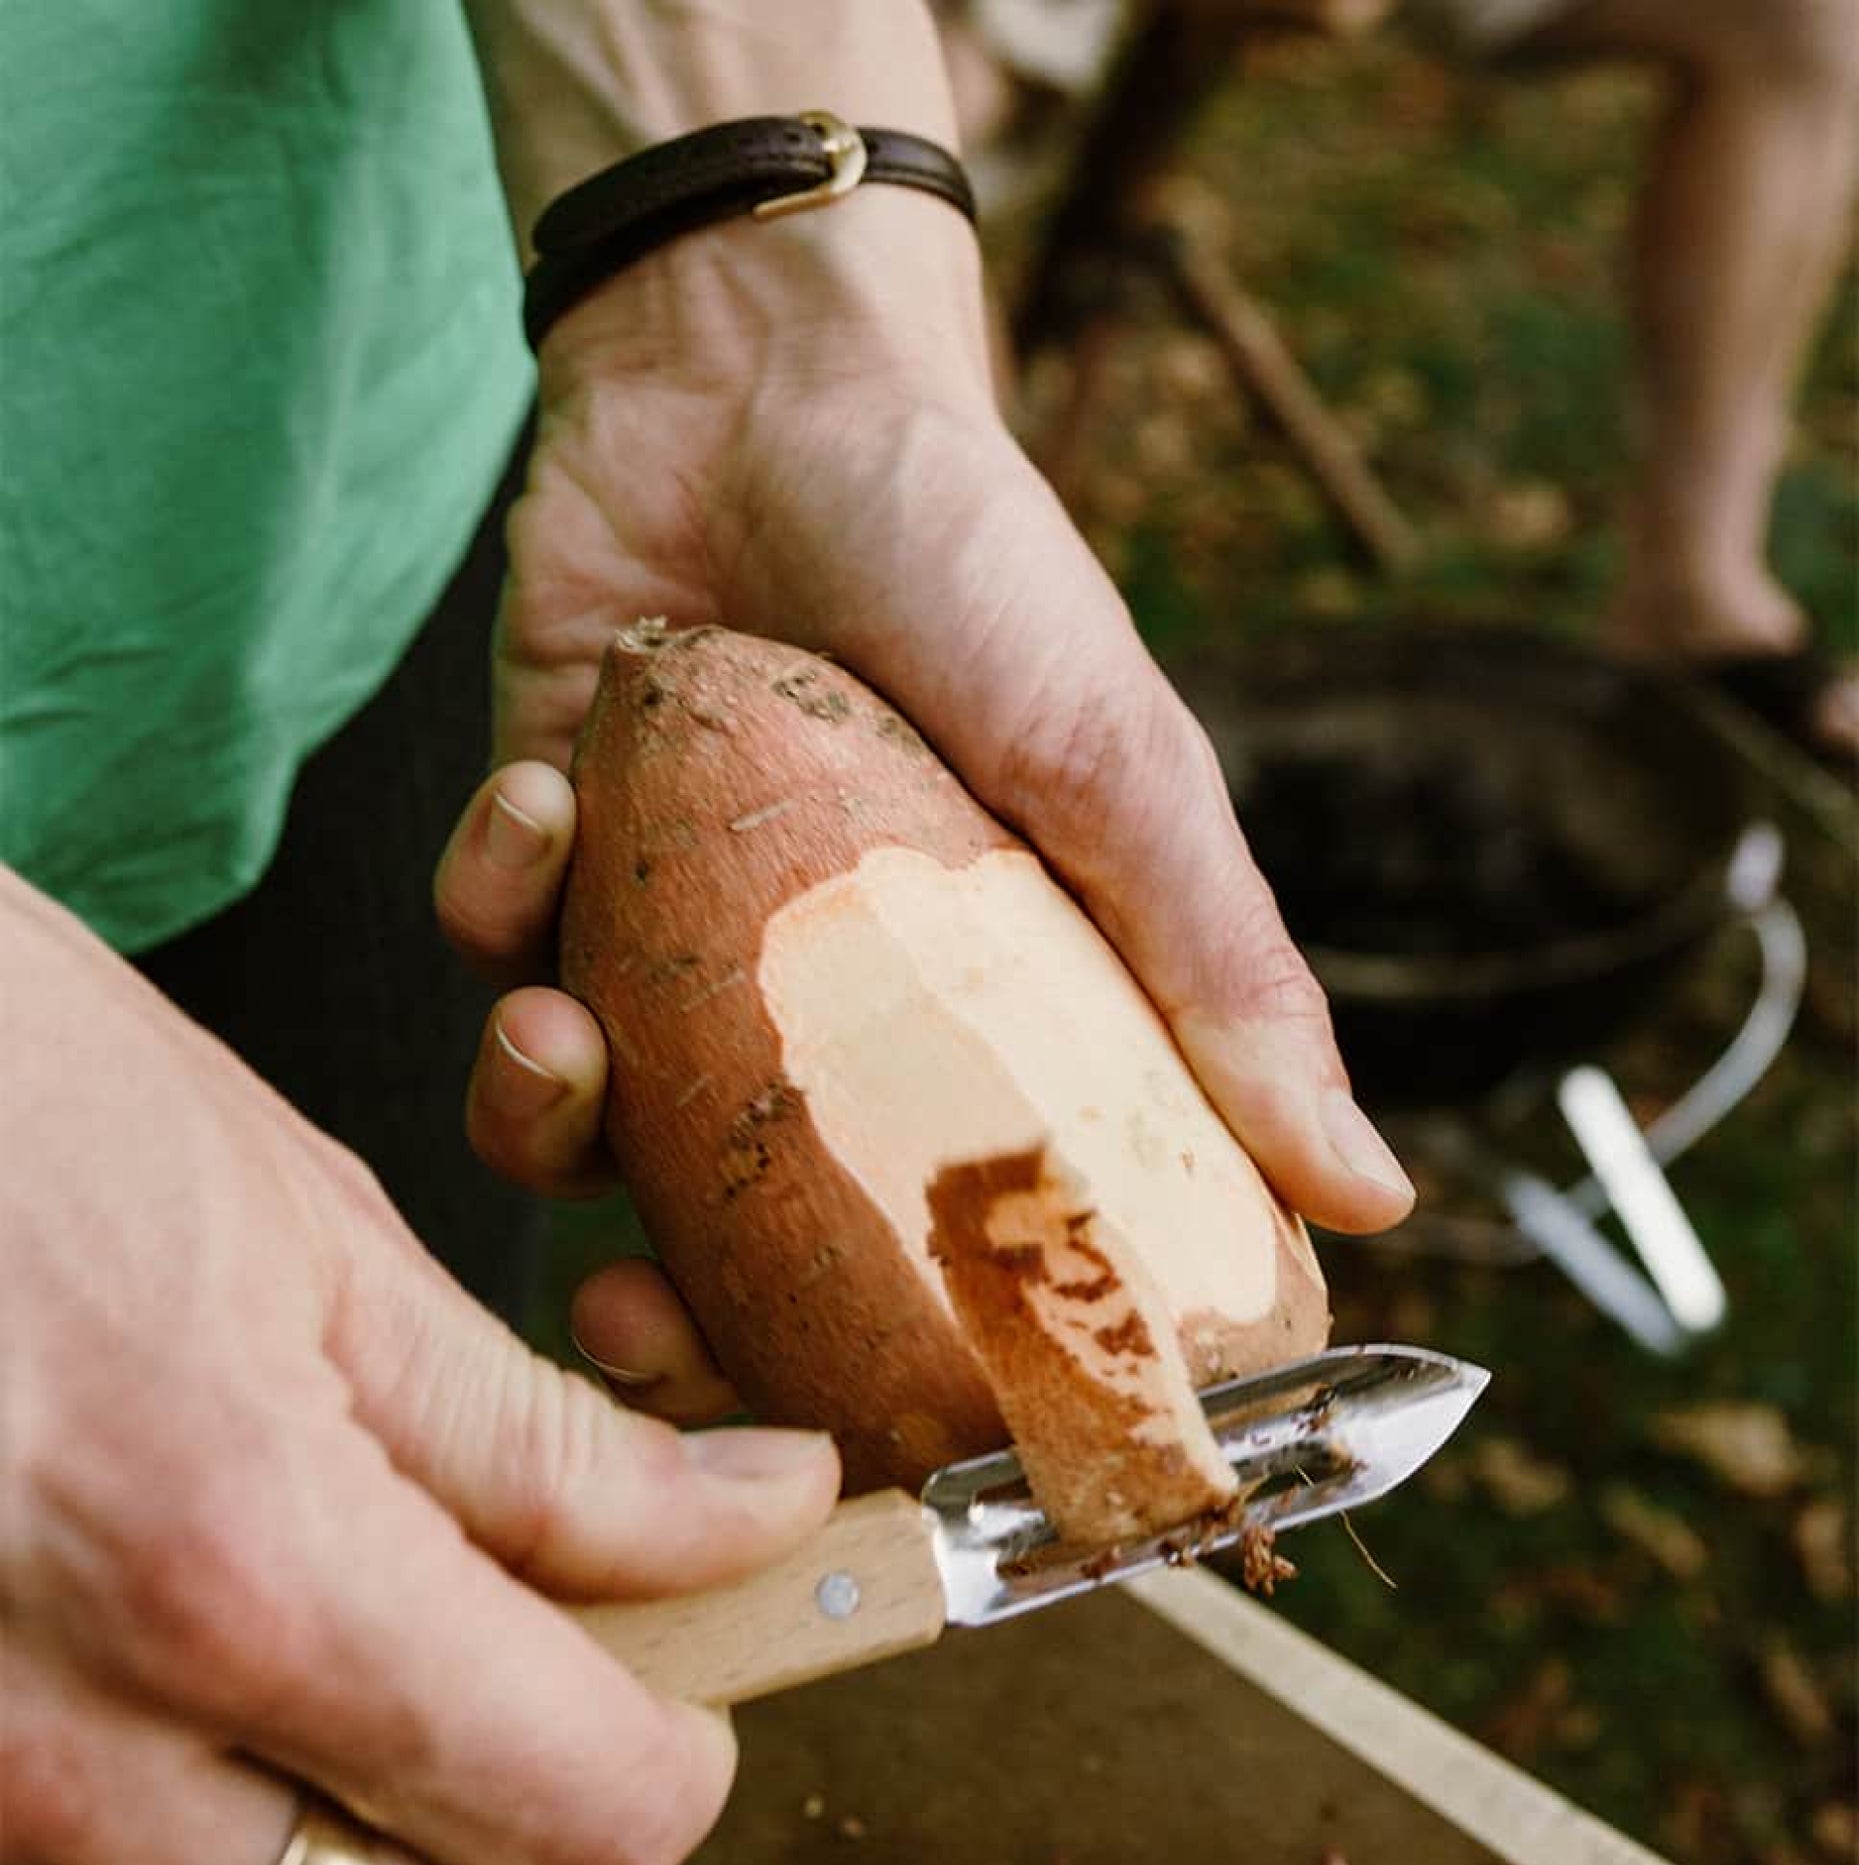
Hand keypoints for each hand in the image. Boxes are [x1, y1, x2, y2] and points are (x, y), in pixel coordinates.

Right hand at [0, 869, 838, 1864]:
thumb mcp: (322, 1246)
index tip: (720, 1642)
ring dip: (382, 1802)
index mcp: (239, 1574)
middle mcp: (68, 1753)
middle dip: (548, 1796)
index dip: (691, 1742)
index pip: (580, 1819)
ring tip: (391, 1603)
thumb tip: (756, 1514)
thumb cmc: (20, 1109)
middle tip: (573, 1631)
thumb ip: (553, 1444)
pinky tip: (221, 1636)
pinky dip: (220, 1803)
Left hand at [434, 195, 1413, 1408]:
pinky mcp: (553, 841)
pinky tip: (541, 805)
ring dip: (541, 1109)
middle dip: (665, 1300)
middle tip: (636, 1327)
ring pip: (577, 1112)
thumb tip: (1367, 1197)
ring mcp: (675, 924)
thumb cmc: (975, 565)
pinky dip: (496, 896)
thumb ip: (1225, 975)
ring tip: (561, 1040)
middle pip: (730, 1223)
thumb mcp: (1120, 774)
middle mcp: (812, 994)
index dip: (882, 1352)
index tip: (848, 1435)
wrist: (775, 369)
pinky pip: (488, 937)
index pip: (927, 1232)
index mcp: (956, 1013)